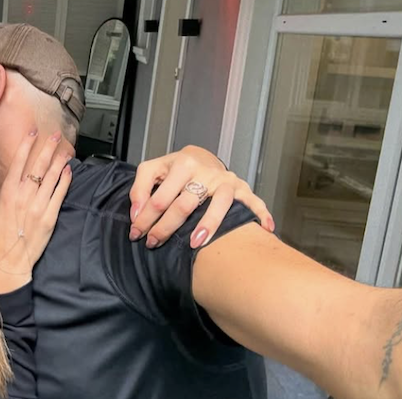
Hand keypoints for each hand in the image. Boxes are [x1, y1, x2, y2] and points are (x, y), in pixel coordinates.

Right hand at [0, 129, 71, 292]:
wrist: (11, 261)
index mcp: (8, 193)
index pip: (19, 162)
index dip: (27, 145)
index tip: (33, 131)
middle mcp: (24, 197)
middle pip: (38, 166)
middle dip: (47, 148)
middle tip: (55, 134)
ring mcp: (38, 207)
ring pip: (51, 178)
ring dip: (59, 161)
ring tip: (65, 149)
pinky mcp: (50, 217)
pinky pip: (59, 195)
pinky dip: (65, 181)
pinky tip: (68, 171)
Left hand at [129, 145, 273, 249]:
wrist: (203, 157)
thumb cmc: (176, 169)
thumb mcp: (154, 169)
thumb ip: (140, 187)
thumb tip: (136, 213)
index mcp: (182, 164)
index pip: (160, 196)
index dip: (146, 217)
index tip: (136, 234)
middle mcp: (205, 172)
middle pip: (184, 204)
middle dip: (166, 228)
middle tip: (154, 243)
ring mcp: (225, 181)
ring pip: (218, 204)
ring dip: (208, 225)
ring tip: (195, 243)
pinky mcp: (242, 189)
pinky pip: (253, 202)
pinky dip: (260, 214)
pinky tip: (264, 228)